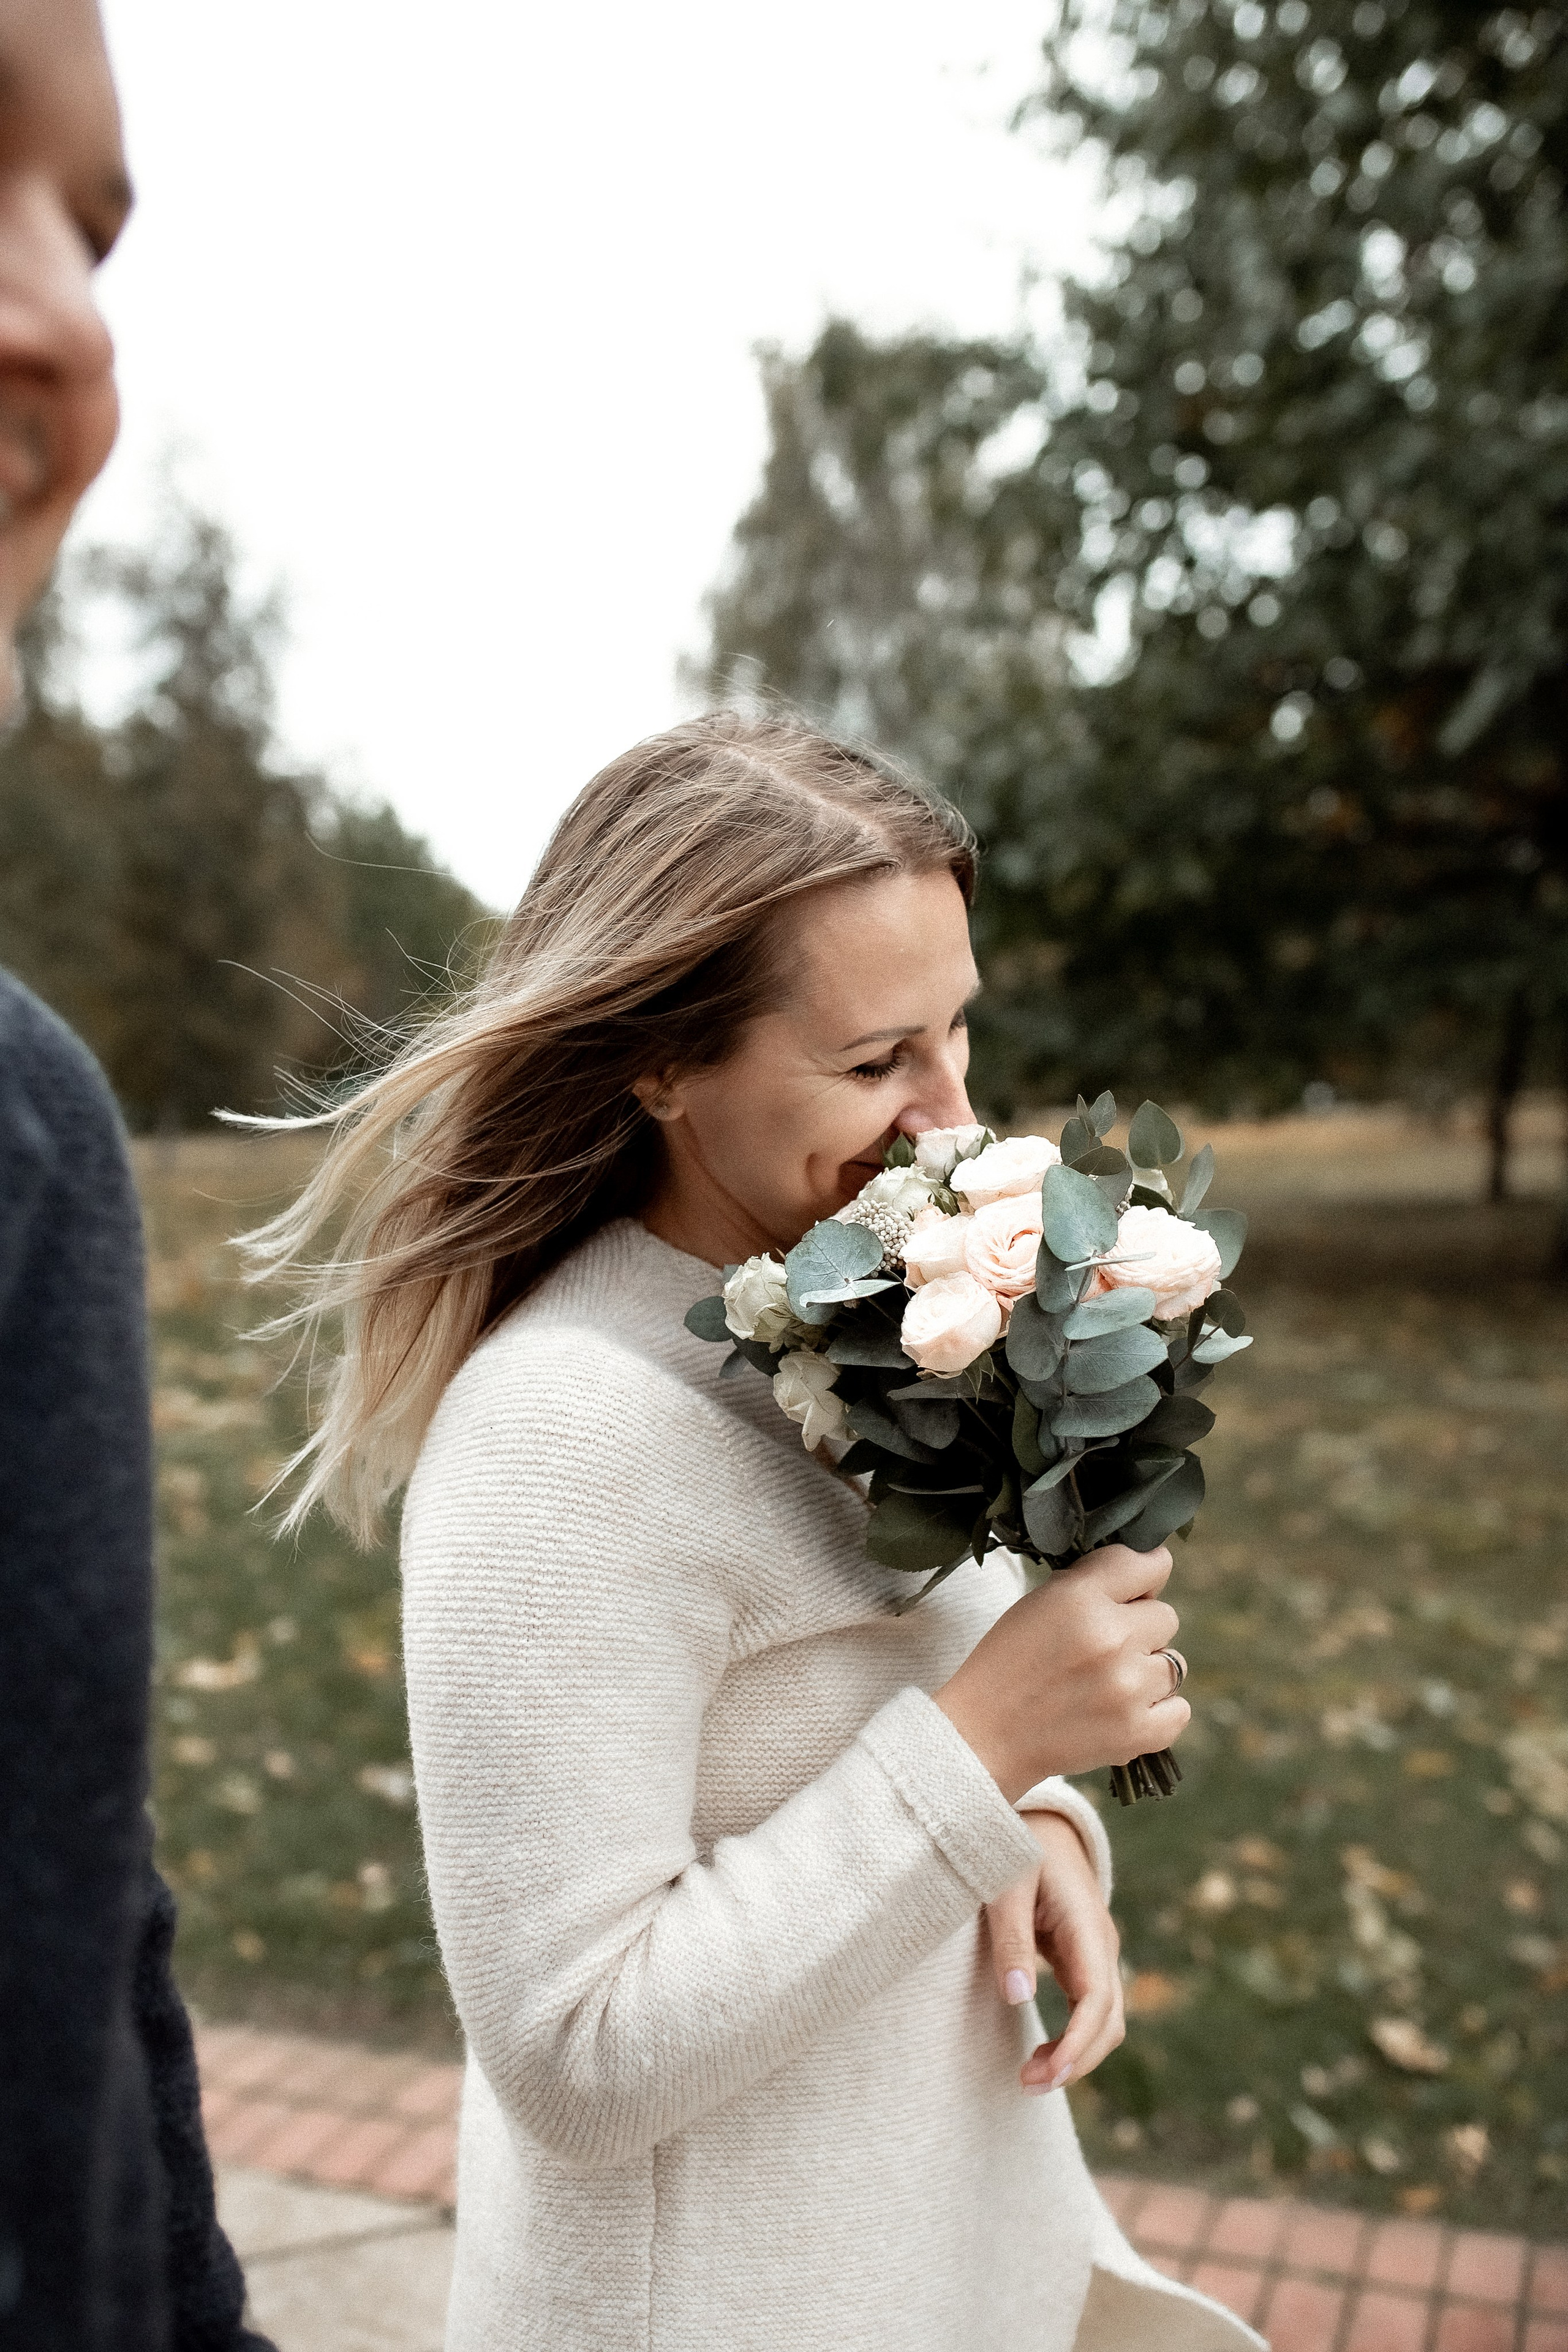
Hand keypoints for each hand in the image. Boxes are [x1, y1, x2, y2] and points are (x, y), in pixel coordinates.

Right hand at [934, 1544, 1188, 1800]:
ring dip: (1148, 1671)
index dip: (1146, 1575)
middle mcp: (1111, 1638)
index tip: (1135, 1589)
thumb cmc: (1008, 1663)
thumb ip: (1092, 1584)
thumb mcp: (1039, 1603)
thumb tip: (1147, 1576)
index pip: (1150, 1564)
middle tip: (1105, 1647)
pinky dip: (1160, 1712)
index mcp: (1081, 1598)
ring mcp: (1128, 1689)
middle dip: (1141, 1628)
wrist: (984, 1735)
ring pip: (1174, 1664)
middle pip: (1166, 1616)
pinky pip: (1180, 1711)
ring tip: (1109, 1684)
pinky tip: (1127, 1710)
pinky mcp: (1136, 1733)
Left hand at [983, 1811, 1123, 2094]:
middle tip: (1027, 2084)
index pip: (1097, 1998)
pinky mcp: (1083, 1962)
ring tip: (1029, 2078)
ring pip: (1103, 2021)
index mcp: (1087, 1925)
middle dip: (1076, 2060)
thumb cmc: (1017, 1849)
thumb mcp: (1005, 1884)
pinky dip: (1072, 2040)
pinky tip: (1042, 2056)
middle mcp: (1102, 1946)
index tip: (1050, 2073)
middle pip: (1108, 2020)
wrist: (1040, 1825)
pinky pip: (1089, 2012)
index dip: (1078, 2042)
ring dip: (1075, 2056)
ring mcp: (1096, 1955)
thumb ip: (1011, 1937)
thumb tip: (1018, 1998)